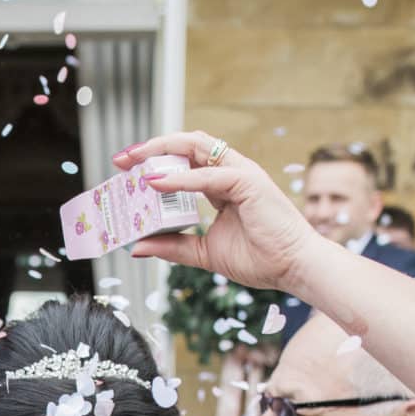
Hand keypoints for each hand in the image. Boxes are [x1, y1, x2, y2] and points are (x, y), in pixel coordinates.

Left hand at [114, 131, 328, 298]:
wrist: (293, 269)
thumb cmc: (259, 258)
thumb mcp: (204, 253)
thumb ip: (173, 247)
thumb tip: (137, 247)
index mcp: (221, 186)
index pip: (184, 162)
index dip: (155, 160)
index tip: (125, 169)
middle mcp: (230, 173)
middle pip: (187, 146)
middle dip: (152, 148)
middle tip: (121, 159)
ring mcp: (241, 174)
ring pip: (198, 148)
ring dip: (162, 151)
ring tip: (134, 163)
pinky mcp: (249, 182)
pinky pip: (209, 176)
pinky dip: (180, 178)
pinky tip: (156, 183)